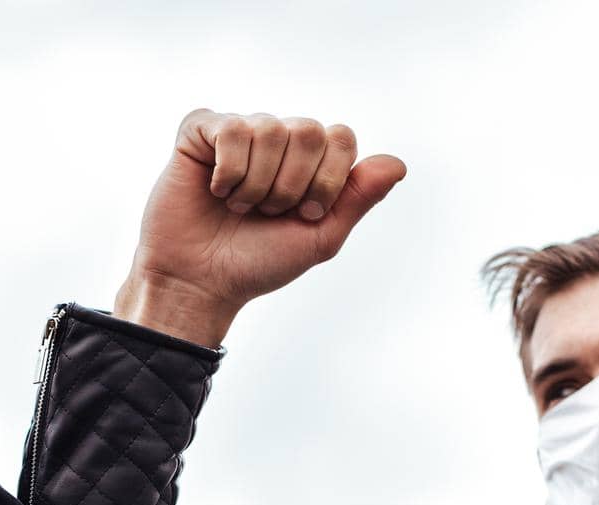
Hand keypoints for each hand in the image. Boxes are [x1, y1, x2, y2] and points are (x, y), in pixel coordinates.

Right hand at [113, 109, 406, 346]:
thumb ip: (357, 199)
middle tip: (267, 212)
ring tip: (238, 207)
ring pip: (270, 128)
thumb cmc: (256, 263)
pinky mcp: (200, 133)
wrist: (200, 283)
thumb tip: (398, 164)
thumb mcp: (319, 238)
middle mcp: (276, 140)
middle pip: (309, 129)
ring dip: (257, 183)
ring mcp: (237, 133)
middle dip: (292, 183)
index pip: (340, 137)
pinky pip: (232, 128)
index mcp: (307, 160)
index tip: (302, 215)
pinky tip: (216, 190)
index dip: (326, 180)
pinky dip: (229, 169)